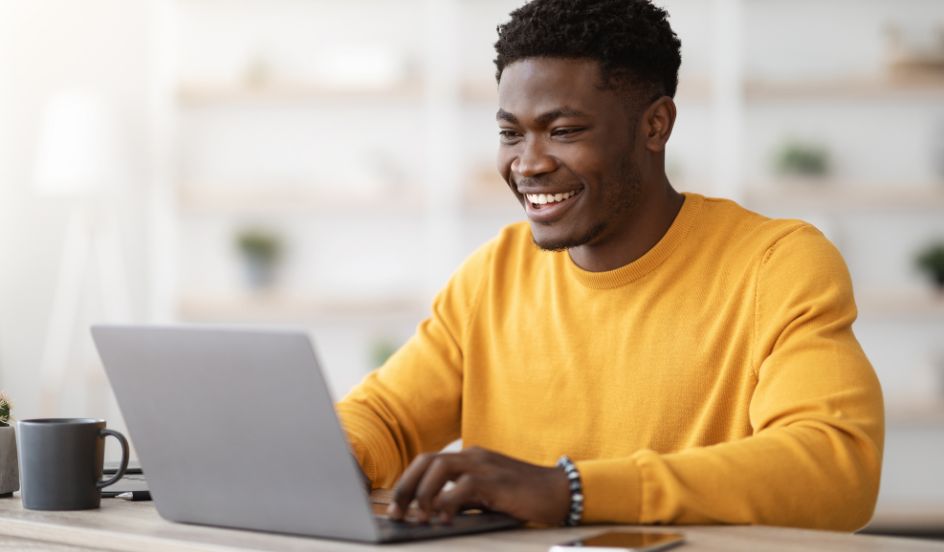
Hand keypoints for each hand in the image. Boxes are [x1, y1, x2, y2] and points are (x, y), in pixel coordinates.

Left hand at [386, 446, 570, 524]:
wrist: (559, 491)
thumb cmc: (522, 496)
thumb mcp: (486, 496)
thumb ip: (461, 499)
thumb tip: (432, 512)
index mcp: (469, 457)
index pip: (428, 462)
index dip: (407, 482)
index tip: (396, 505)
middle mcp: (473, 456)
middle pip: (427, 461)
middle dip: (406, 486)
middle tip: (397, 512)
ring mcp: (485, 466)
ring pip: (440, 467)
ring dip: (423, 493)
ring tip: (418, 516)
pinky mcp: (496, 481)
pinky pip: (463, 486)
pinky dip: (448, 502)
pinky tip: (444, 519)